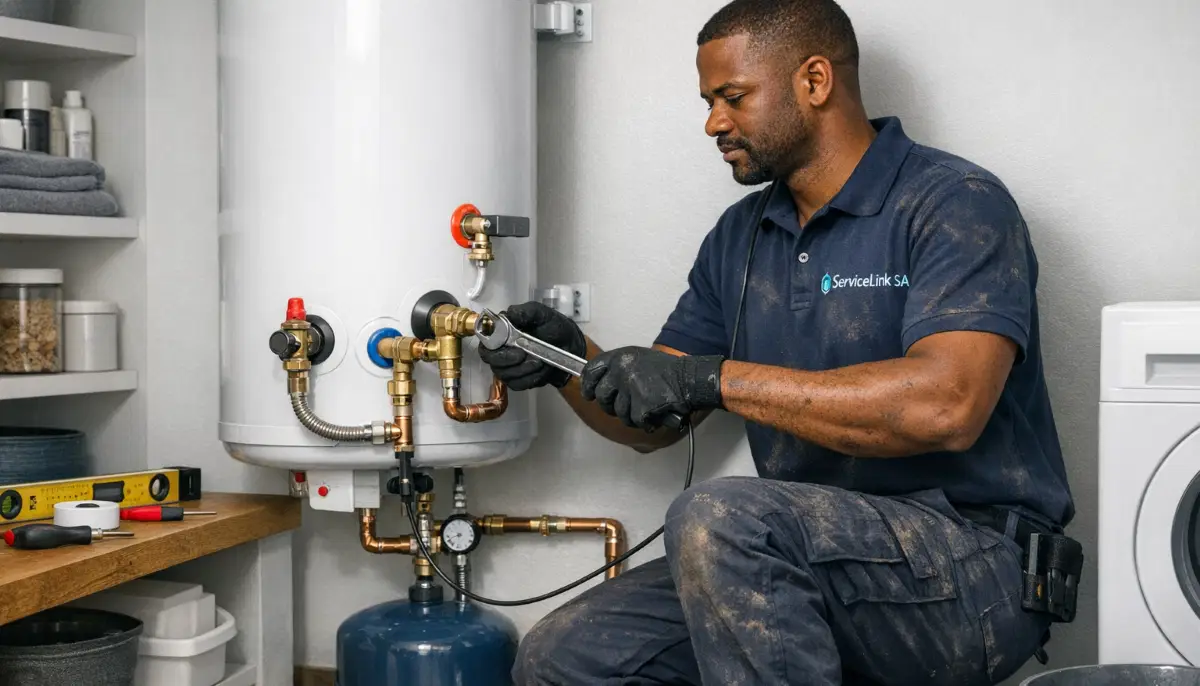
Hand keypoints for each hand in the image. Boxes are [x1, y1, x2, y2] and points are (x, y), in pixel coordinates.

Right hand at [477, 301, 586, 390]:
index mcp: (502, 332)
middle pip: (491, 360)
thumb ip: (526, 312)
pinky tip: (541, 371)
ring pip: (505, 374)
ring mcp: (508, 366)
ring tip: (540, 361)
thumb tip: (510, 313)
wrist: (571, 347)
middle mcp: (501, 349)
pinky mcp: (518, 379)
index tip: (512, 346)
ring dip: (524, 369)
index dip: (493, 347)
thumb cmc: (555, 328)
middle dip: (509, 360)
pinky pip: (517, 384)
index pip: (486, 342)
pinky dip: (531, 378)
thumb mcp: (543, 315)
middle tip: (525, 355)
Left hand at [580, 347, 723, 429]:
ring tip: (647, 404)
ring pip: (617, 413)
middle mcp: (621, 372)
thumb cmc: (667, 370)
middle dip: (611, 404)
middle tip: (627, 403)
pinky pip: (634, 421)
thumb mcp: (638, 359)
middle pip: (601, 397)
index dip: (587, 385)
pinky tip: (654, 412)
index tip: (588, 394)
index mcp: (619, 358)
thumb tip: (598, 384)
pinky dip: (645, 421)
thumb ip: (617, 369)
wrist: (689, 379)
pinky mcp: (641, 407)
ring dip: (631, 414)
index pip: (591, 371)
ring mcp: (630, 390)